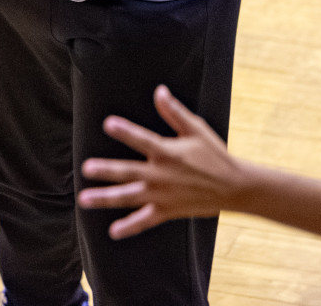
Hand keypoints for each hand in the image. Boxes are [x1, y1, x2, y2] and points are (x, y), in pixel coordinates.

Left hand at [78, 85, 250, 238]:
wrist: (235, 188)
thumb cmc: (215, 156)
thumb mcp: (196, 129)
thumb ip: (174, 112)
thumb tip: (159, 90)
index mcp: (168, 152)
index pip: (142, 139)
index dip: (126, 131)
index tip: (108, 124)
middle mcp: (161, 175)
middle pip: (128, 172)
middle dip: (106, 171)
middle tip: (86, 168)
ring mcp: (162, 195)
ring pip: (129, 197)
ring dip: (106, 198)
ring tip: (84, 198)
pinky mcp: (167, 211)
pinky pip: (145, 220)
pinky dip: (130, 226)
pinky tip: (113, 231)